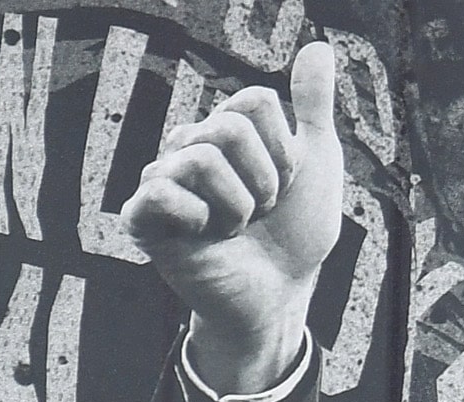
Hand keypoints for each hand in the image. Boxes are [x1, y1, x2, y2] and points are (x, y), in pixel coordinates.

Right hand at [121, 41, 341, 394]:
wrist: (283, 292)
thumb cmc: (296, 232)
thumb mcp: (317, 162)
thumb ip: (313, 106)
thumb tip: (319, 48)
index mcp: (224, 132)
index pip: (254, 103)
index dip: (285, 150)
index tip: (286, 183)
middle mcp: (187, 148)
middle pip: (230, 128)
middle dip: (266, 180)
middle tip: (261, 211)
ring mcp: (163, 181)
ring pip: (203, 158)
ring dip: (241, 205)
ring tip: (236, 228)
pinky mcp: (144, 219)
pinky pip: (164, 192)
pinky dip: (202, 220)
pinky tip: (205, 238)